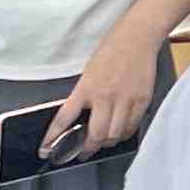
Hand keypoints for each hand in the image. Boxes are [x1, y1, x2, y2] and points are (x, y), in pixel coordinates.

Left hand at [45, 27, 165, 159]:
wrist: (137, 37)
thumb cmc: (112, 49)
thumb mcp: (89, 72)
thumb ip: (84, 95)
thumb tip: (80, 118)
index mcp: (87, 87)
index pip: (64, 119)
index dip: (53, 138)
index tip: (47, 149)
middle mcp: (105, 96)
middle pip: (95, 135)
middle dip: (86, 149)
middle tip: (81, 153)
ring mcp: (126, 100)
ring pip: (114, 135)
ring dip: (106, 143)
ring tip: (102, 143)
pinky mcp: (142, 100)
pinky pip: (131, 127)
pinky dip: (123, 134)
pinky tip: (119, 132)